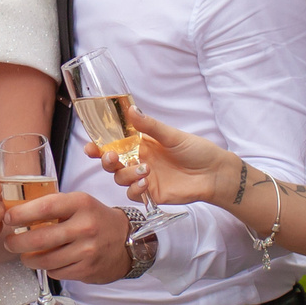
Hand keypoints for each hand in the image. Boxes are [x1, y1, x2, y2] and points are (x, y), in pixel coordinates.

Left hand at [1, 190, 132, 284]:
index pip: (45, 207)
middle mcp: (85, 226)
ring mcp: (87, 250)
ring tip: (25, 255)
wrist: (126, 241)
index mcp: (81, 204)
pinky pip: (56, 272)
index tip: (8, 218)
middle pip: (40, 239)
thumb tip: (17, 213)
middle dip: (17, 243)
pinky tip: (48, 262)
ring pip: (45, 260)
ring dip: (28, 259)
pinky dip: (47, 268)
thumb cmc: (95, 219)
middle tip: (9, 243)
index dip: (22, 214)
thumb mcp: (79, 204)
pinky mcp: (87, 270)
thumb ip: (53, 206)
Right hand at [93, 111, 235, 208]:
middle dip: (106, 161)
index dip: (99, 146)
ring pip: (120, 179)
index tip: (91, 147)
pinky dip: (135, 188)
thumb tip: (131, 110)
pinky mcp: (151, 193)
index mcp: (141, 144)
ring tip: (144, 169)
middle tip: (111, 158)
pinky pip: (133, 194)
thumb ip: (150, 126)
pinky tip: (146, 182)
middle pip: (111, 163)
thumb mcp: (172, 136)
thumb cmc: (197, 151)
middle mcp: (139, 160)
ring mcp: (144, 177)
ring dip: (126, 174)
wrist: (214, 174)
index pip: (114, 144)